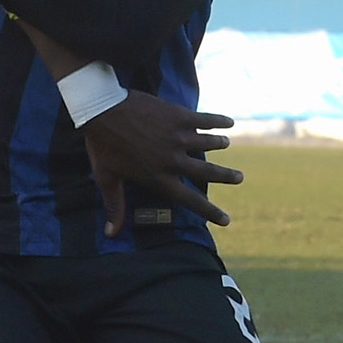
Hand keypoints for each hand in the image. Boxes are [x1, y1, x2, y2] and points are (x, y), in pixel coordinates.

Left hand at [79, 93, 241, 236]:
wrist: (102, 109)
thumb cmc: (103, 146)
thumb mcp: (107, 178)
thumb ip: (114, 206)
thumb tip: (111, 234)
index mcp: (158, 178)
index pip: (190, 200)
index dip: (210, 211)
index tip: (227, 220)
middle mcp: (173, 160)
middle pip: (208, 172)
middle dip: (226, 176)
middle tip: (240, 178)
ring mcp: (178, 137)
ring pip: (209, 143)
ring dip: (219, 143)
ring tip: (226, 143)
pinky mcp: (179, 116)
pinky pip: (206, 120)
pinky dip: (219, 121)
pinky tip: (229, 123)